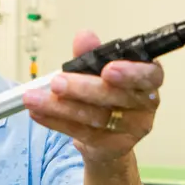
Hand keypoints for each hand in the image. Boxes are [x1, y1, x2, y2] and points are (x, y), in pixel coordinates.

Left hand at [23, 30, 162, 163]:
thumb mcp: (96, 69)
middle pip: (117, 97)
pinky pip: (83, 133)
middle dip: (84, 88)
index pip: (150, 75)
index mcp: (148, 80)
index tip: (107, 69)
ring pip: (97, 117)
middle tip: (57, 82)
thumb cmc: (106, 93)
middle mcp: (147, 105)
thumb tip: (85, 37)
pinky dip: (56, 121)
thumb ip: (91, 54)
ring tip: (33, 98)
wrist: (107, 135)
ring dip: (61, 107)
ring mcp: (133, 129)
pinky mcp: (114, 147)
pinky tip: (38, 112)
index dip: (131, 73)